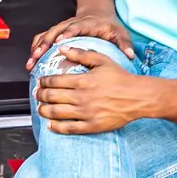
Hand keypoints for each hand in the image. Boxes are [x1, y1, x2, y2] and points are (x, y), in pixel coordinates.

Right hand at [28, 9, 133, 69]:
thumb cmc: (108, 25)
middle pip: (55, 31)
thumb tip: (130, 55)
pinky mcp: (55, 32)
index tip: (62, 40)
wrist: (96, 11)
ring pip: (46, 35)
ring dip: (37, 48)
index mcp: (86, 24)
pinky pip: (42, 39)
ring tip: (30, 62)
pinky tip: (30, 62)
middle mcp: (71, 24)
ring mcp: (61, 27)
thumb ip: (124, 43)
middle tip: (38, 55)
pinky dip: (35, 49)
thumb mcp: (119, 32)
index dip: (68, 33)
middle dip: (45, 43)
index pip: (76, 26)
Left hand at [33, 49, 158, 133]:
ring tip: (41, 108)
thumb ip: (81, 53)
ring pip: (56, 113)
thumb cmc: (121, 78)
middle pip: (51, 97)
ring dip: (44, 111)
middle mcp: (82, 97)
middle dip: (40, 95)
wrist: (138, 97)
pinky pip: (69, 128)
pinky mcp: (92, 126)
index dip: (43, 82)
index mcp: (83, 80)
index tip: (40, 82)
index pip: (54, 81)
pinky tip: (50, 125)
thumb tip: (62, 48)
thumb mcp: (102, 60)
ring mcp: (87, 113)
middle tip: (38, 94)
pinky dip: (56, 127)